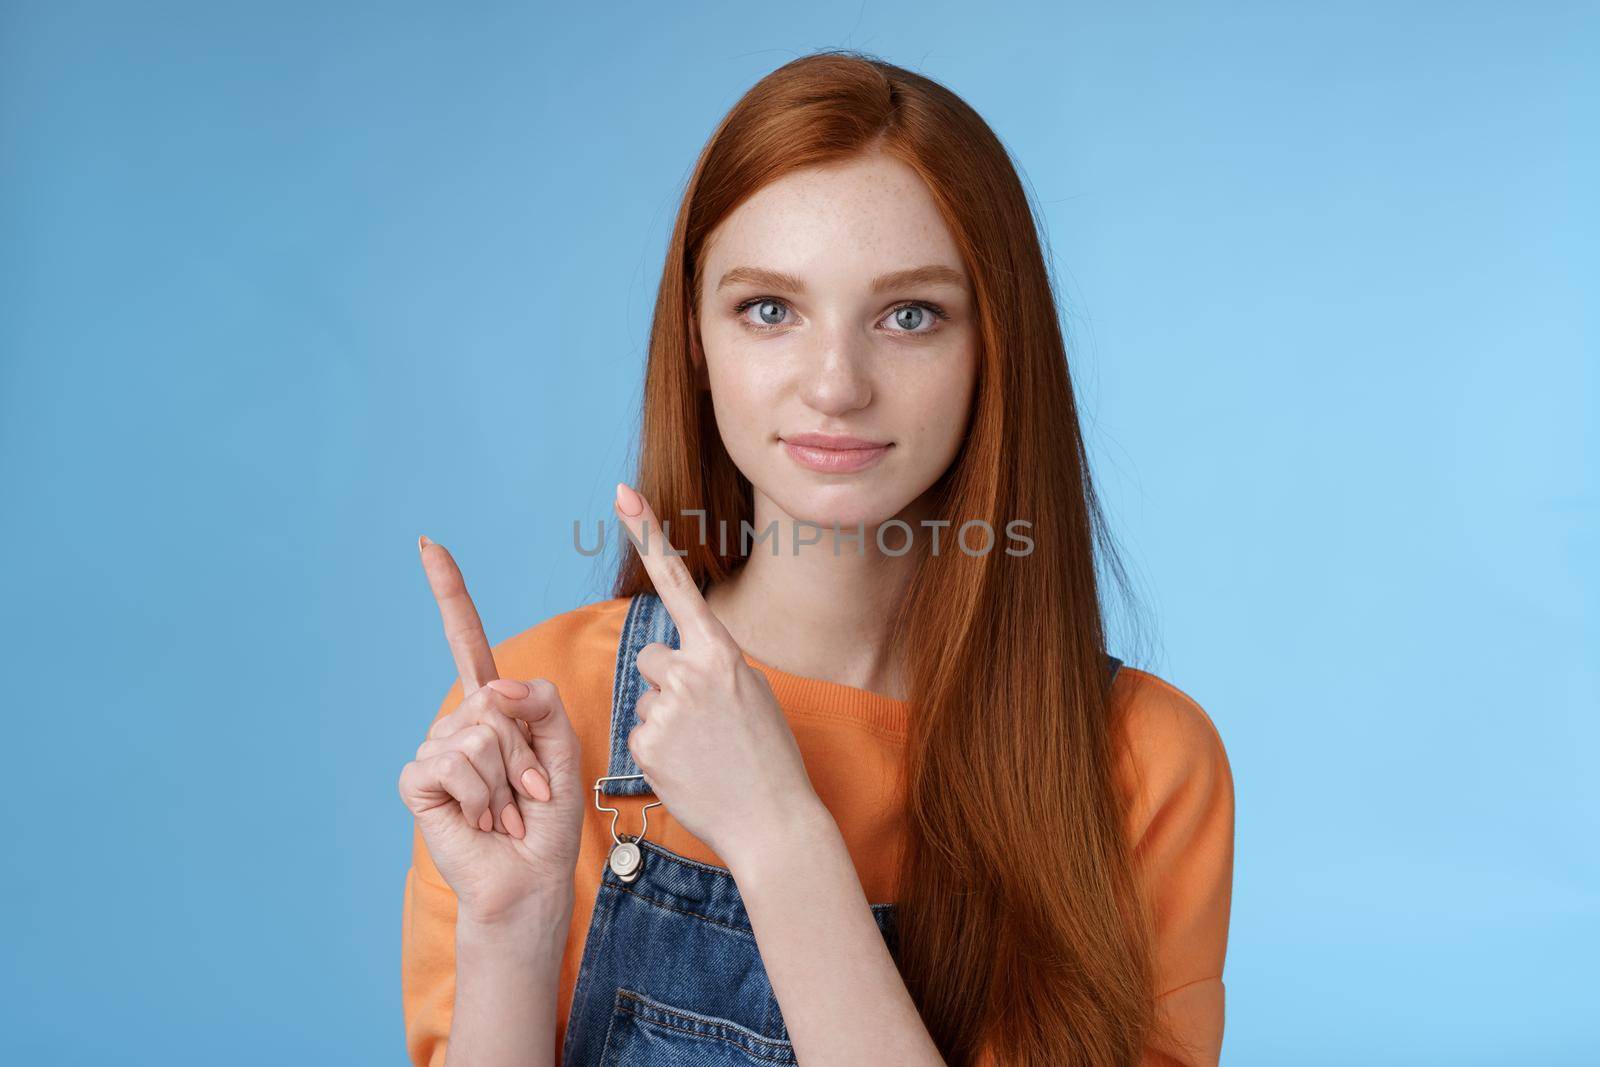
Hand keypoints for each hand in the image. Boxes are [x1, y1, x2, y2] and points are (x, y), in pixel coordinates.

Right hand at [397, 536, 584, 924]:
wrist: (531, 877)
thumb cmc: (548, 819)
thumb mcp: (562, 748)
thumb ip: (540, 703)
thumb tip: (491, 687)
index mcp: (492, 707)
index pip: (465, 640)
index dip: (449, 593)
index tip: (429, 544)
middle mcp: (458, 722)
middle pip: (493, 699)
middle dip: (526, 753)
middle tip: (530, 794)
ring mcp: (434, 749)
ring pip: (479, 733)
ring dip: (509, 781)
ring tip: (508, 812)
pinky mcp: (419, 781)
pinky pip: (453, 762)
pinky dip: (483, 797)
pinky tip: (483, 821)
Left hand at [611, 482, 822, 868]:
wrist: (774, 823)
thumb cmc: (769, 758)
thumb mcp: (754, 694)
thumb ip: (715, 668)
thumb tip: (678, 664)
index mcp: (723, 653)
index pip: (679, 582)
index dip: (648, 536)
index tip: (622, 496)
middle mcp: (691, 672)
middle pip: (652, 655)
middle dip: (669, 682)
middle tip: (704, 722)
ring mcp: (665, 710)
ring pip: (646, 697)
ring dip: (665, 720)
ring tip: (702, 750)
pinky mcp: (643, 745)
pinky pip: (639, 732)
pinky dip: (658, 750)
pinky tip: (689, 768)